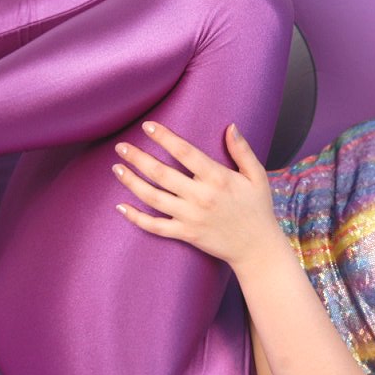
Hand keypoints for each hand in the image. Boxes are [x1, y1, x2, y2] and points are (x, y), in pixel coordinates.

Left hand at [113, 121, 283, 269]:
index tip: (148, 126)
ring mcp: (190, 217)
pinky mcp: (185, 234)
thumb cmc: (258, 209)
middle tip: (121, 147)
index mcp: (218, 178)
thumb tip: (231, 126)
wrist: (257, 248)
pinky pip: (155, 226)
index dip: (164, 138)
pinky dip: (136, 218)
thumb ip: (242, 150)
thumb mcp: (257, 176)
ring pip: (153, 198)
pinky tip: (121, 206)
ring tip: (117, 168)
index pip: (185, 152)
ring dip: (132, 182)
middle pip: (161, 173)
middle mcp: (201, 196)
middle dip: (138, 158)